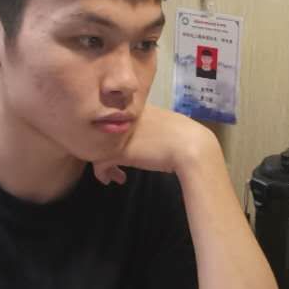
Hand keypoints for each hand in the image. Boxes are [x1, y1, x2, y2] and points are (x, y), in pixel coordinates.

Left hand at [93, 105, 215, 185]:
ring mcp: (120, 134)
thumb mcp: (163, 127)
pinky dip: (103, 172)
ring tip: (112, 176)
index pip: (114, 120)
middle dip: (105, 151)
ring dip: (104, 164)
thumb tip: (148, 139)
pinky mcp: (119, 150)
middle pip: (103, 133)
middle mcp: (124, 118)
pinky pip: (100, 161)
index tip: (122, 150)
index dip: (113, 137)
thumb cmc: (184, 138)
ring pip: (98, 147)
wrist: (190, 147)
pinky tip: (112, 180)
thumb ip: (150, 128)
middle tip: (114, 167)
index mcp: (135, 109)